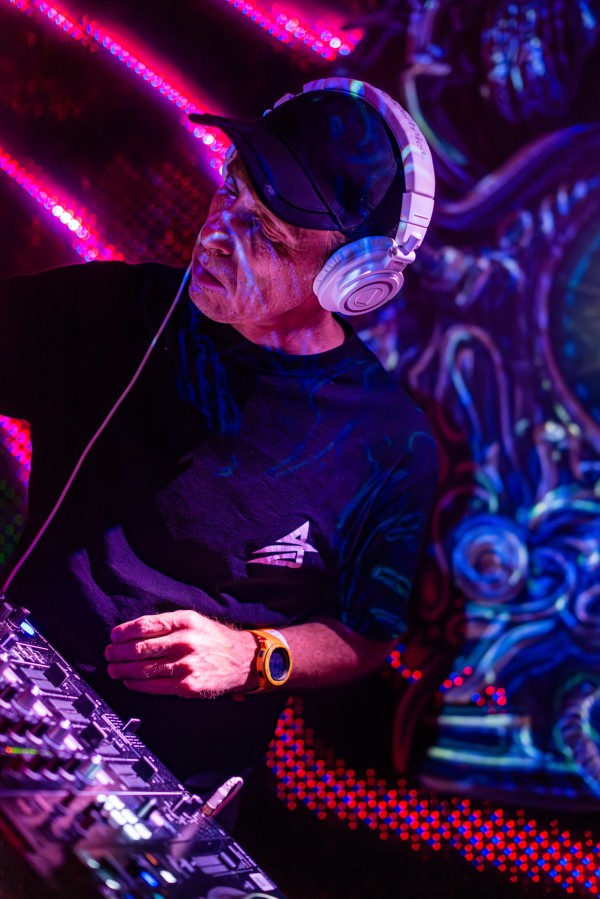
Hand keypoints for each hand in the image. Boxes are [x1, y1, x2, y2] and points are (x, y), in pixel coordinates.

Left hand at [104, 610, 256, 697]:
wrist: (243, 660)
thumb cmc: (215, 639)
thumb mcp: (195, 621)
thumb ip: (167, 624)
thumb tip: (134, 632)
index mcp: (184, 621)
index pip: (145, 625)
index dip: (124, 632)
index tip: (114, 636)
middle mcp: (184, 641)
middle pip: (139, 648)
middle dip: (118, 652)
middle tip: (109, 654)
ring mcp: (185, 665)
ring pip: (143, 668)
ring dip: (122, 670)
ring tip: (113, 669)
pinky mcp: (186, 685)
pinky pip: (153, 686)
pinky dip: (136, 685)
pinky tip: (129, 682)